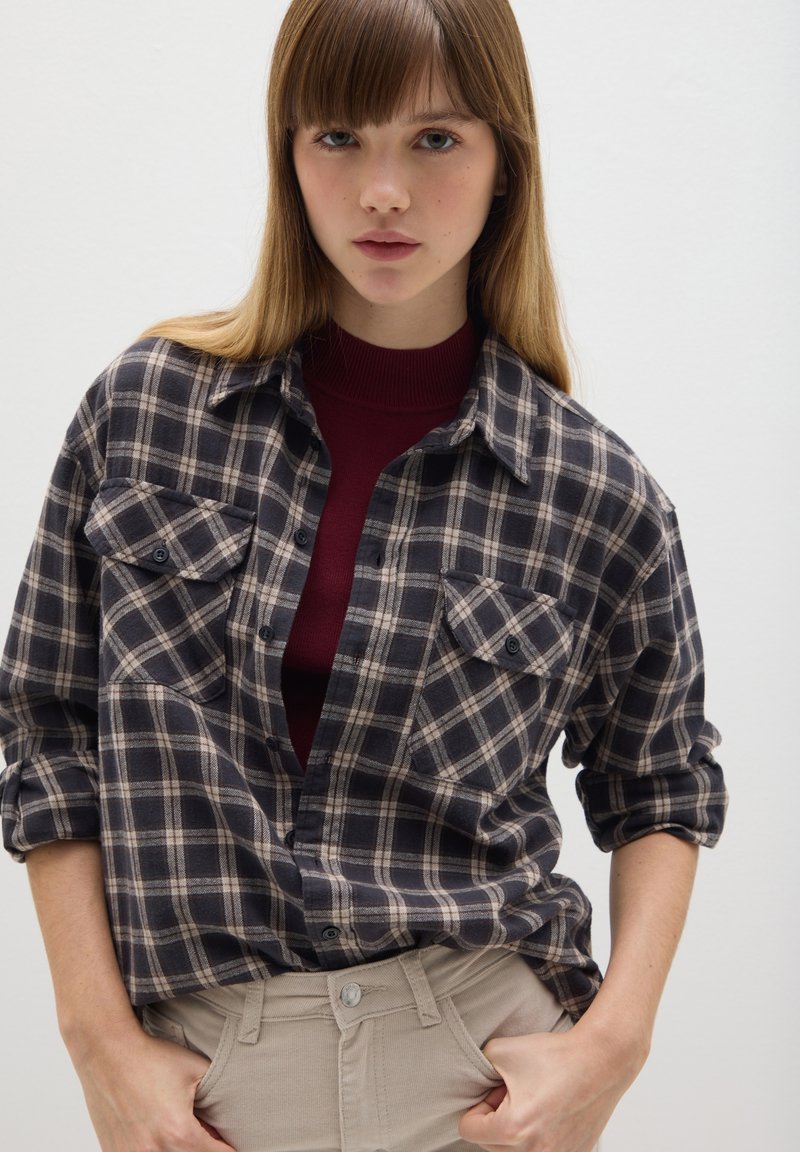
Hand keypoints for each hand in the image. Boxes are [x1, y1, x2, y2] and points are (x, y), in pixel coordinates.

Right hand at [71, 1023, 236, 1150]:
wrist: (108, 1052)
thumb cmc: (151, 1058)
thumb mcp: (198, 1070)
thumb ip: (218, 1101)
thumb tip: (223, 1126)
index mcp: (180, 1133)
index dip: (226, 1148)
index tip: (225, 1139)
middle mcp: (154, 1151)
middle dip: (201, 1148)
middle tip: (203, 1131)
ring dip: (177, 1149)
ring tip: (176, 1129)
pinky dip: (154, 1148)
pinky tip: (155, 1133)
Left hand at [457, 1027, 639, 1151]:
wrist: (601, 1061)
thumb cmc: (555, 1056)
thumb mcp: (501, 1050)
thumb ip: (477, 1067)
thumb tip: (475, 1089)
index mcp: (513, 1129)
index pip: (469, 1130)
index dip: (478, 1107)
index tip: (496, 1091)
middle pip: (491, 1146)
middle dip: (497, 1121)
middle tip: (515, 1094)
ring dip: (516, 1132)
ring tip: (531, 1104)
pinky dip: (539, 1138)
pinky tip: (550, 1115)